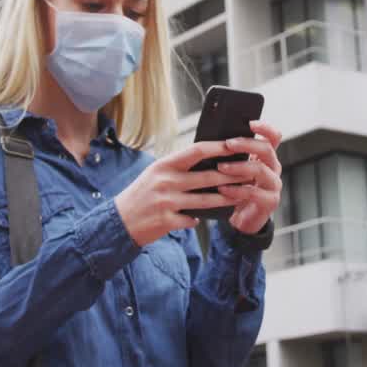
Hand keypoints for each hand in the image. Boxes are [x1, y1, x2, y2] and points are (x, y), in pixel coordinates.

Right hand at [113, 141, 247, 246]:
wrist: (117, 222)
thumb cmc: (140, 195)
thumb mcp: (155, 174)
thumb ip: (178, 168)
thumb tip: (206, 161)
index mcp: (164, 165)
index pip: (196, 150)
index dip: (218, 147)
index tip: (235, 145)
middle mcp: (166, 181)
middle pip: (207, 176)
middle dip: (231, 175)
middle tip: (249, 173)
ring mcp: (166, 202)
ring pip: (205, 200)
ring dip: (225, 199)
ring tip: (240, 196)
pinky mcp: (167, 221)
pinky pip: (192, 219)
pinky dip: (201, 219)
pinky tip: (211, 218)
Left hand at [215, 120, 283, 234]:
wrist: (244, 219)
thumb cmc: (236, 189)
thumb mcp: (235, 169)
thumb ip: (232, 155)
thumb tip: (212, 137)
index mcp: (266, 157)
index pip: (274, 136)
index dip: (264, 127)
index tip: (249, 123)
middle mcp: (273, 168)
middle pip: (266, 149)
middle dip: (246, 144)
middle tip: (228, 144)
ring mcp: (274, 184)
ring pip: (260, 170)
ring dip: (239, 167)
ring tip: (221, 167)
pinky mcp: (270, 201)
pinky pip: (254, 192)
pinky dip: (236, 190)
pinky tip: (223, 189)